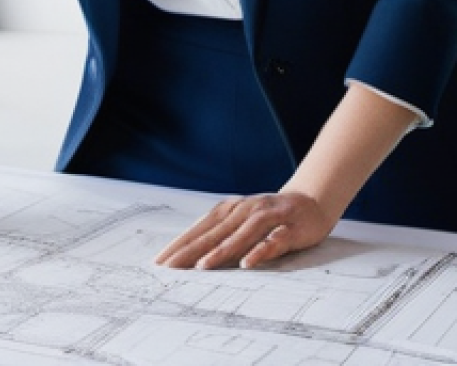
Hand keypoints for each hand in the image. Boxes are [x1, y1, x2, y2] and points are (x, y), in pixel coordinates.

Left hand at [154, 191, 335, 269]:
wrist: (310, 201)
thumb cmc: (269, 217)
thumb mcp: (242, 223)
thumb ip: (222, 236)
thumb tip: (193, 258)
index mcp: (227, 210)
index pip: (197, 230)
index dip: (178, 245)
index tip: (159, 262)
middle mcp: (242, 211)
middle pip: (211, 234)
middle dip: (189, 252)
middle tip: (170, 268)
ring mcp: (264, 218)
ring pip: (237, 237)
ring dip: (219, 252)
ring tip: (201, 267)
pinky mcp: (287, 228)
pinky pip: (271, 242)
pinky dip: (258, 252)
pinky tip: (246, 264)